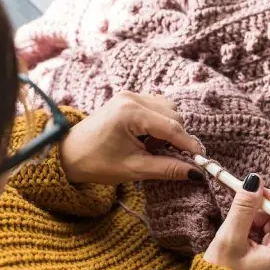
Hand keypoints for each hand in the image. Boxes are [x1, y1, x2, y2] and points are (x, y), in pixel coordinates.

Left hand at [60, 91, 203, 184]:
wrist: (69, 153)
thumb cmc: (96, 162)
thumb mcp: (134, 169)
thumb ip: (168, 168)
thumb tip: (196, 173)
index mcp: (130, 113)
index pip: (171, 127)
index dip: (189, 145)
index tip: (201, 161)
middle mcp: (131, 98)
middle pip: (174, 115)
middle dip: (177, 138)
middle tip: (166, 157)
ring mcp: (129, 95)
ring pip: (168, 109)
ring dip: (169, 130)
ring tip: (151, 148)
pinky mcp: (128, 98)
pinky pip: (158, 107)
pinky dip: (160, 123)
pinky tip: (146, 139)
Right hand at [203, 174, 269, 269]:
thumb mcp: (229, 239)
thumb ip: (243, 208)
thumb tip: (255, 180)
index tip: (258, 196)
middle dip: (265, 208)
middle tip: (242, 211)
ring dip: (256, 216)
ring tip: (238, 229)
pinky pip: (267, 230)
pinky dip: (253, 225)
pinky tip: (239, 236)